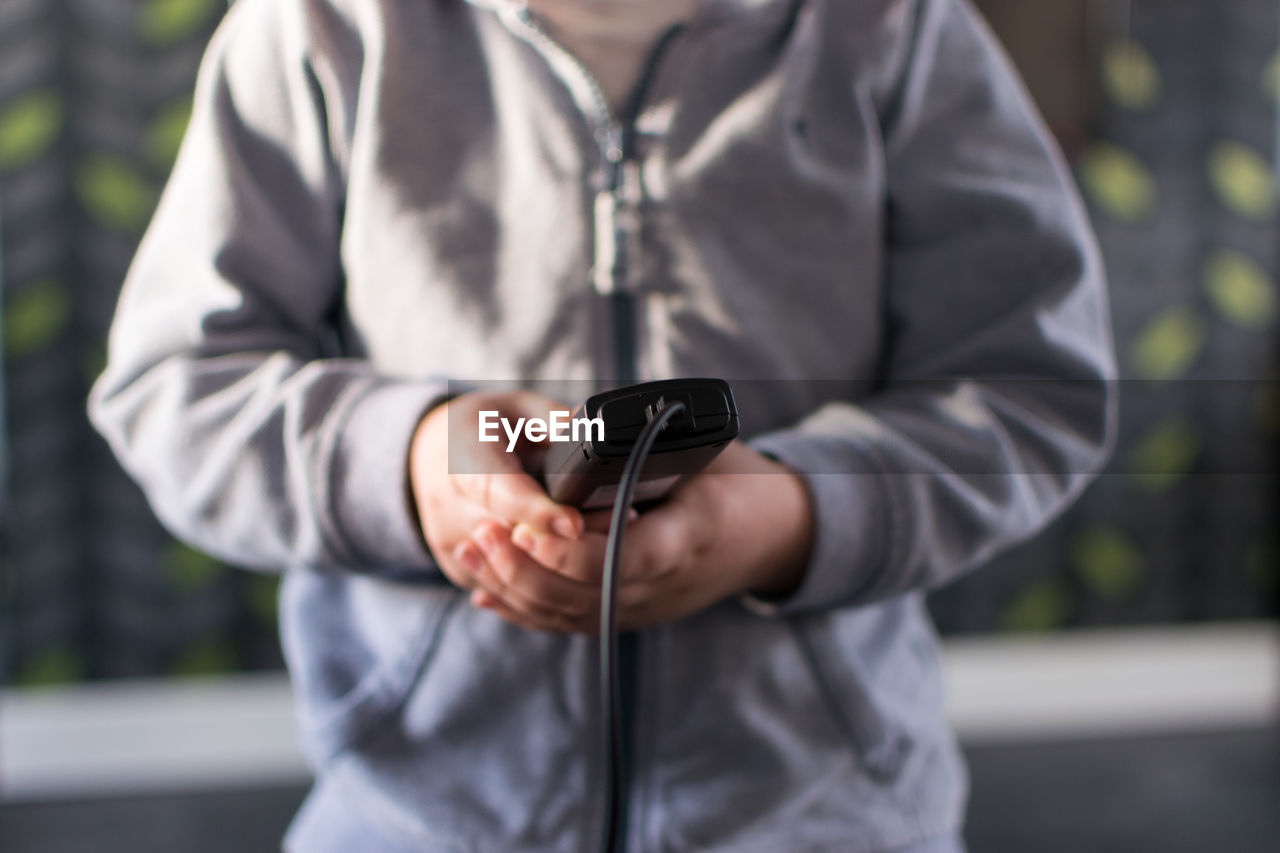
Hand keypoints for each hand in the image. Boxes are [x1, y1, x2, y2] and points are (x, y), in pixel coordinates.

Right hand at [410, 390, 603, 626]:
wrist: (428, 454)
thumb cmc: (483, 426)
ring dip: (557, 561)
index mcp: (462, 456)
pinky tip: (571, 561)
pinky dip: (540, 575)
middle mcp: (448, 503)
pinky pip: (503, 584)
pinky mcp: (457, 566)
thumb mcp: (518, 408)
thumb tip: (595, 431)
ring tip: (601, 541)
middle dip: (565, 539)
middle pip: (510, 537)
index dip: (538, 512)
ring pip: (508, 568)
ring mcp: (449, 540)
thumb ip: (555, 420)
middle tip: (619, 524)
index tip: (575, 525)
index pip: (499, 492)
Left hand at [477, 441, 813, 632]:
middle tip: (481, 533)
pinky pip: (575, 622)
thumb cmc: (741, 481)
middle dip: (524, 570)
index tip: (524, 524)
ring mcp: (651, 607)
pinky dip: (527, 609)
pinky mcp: (636, 614)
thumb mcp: (706, 453)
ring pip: (573, 616)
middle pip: (586, 597)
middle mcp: (668, 585)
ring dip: (516, 590)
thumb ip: (650, 449)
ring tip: (472, 553)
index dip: (568, 553)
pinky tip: (487, 591)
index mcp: (691, 538)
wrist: (778, 535)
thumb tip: (589, 428)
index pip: (623, 560)